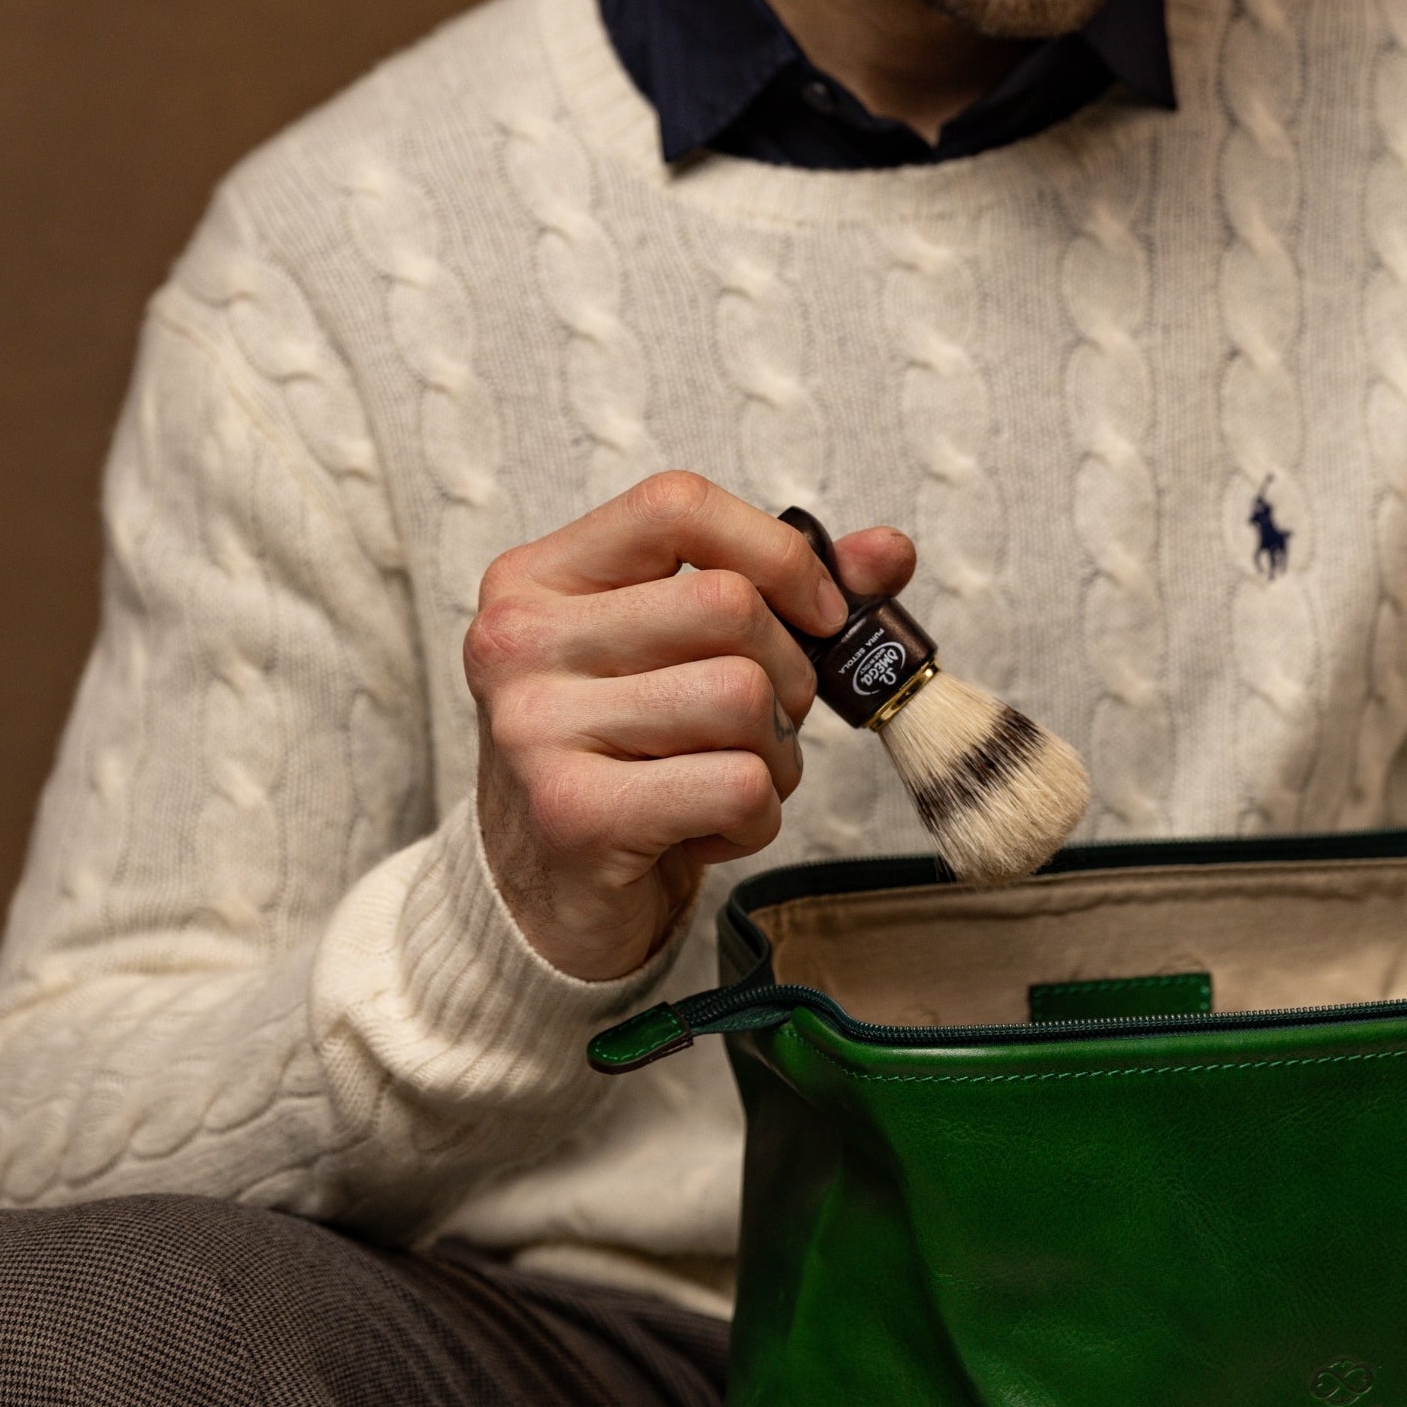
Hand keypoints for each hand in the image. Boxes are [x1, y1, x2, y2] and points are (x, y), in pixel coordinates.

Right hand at [465, 471, 916, 980]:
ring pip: (743, 696)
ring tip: (730, 782)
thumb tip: (888, 552)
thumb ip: (781, 596)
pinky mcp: (574, 813)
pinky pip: (739, 785)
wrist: (546, 900)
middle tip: (765, 728)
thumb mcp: (684, 661)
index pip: (676, 506)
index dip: (777, 554)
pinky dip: (755, 819)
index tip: (819, 614)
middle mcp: (518, 642)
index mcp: (537, 580)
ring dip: (775, 756)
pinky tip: (706, 829)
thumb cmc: (626, 765)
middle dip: (788, 676)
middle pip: (729, 606)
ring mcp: (536, 727)